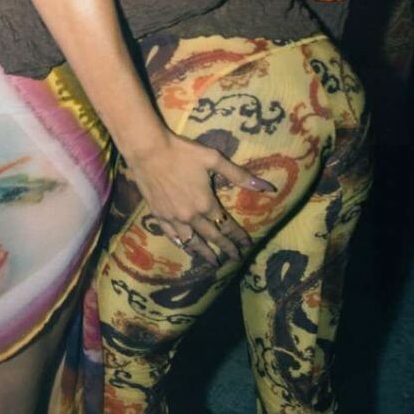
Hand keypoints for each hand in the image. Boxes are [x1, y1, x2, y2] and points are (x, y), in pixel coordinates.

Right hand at [127, 130, 274, 265]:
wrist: (147, 151)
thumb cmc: (182, 152)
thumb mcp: (214, 160)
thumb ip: (239, 175)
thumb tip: (266, 187)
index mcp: (206, 204)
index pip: (227, 224)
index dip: (238, 236)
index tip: (247, 245)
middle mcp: (191, 216)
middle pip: (212, 236)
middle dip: (225, 248)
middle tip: (235, 259)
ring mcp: (173, 218)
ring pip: (191, 241)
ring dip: (204, 253)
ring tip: (213, 262)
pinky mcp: (158, 215)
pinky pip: (171, 235)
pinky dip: (181, 243)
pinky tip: (185, 247)